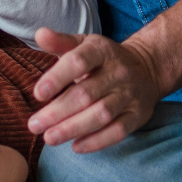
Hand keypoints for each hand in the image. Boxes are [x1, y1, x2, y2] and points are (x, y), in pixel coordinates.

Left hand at [26, 29, 163, 152]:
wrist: (147, 68)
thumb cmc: (103, 58)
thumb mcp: (84, 44)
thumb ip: (60, 42)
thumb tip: (40, 34)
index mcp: (101, 51)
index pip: (78, 62)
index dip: (57, 78)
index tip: (37, 94)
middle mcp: (118, 72)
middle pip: (86, 94)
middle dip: (58, 111)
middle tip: (34, 125)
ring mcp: (129, 95)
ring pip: (101, 114)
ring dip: (73, 128)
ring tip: (49, 138)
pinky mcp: (138, 115)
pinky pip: (118, 131)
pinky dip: (97, 141)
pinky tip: (76, 147)